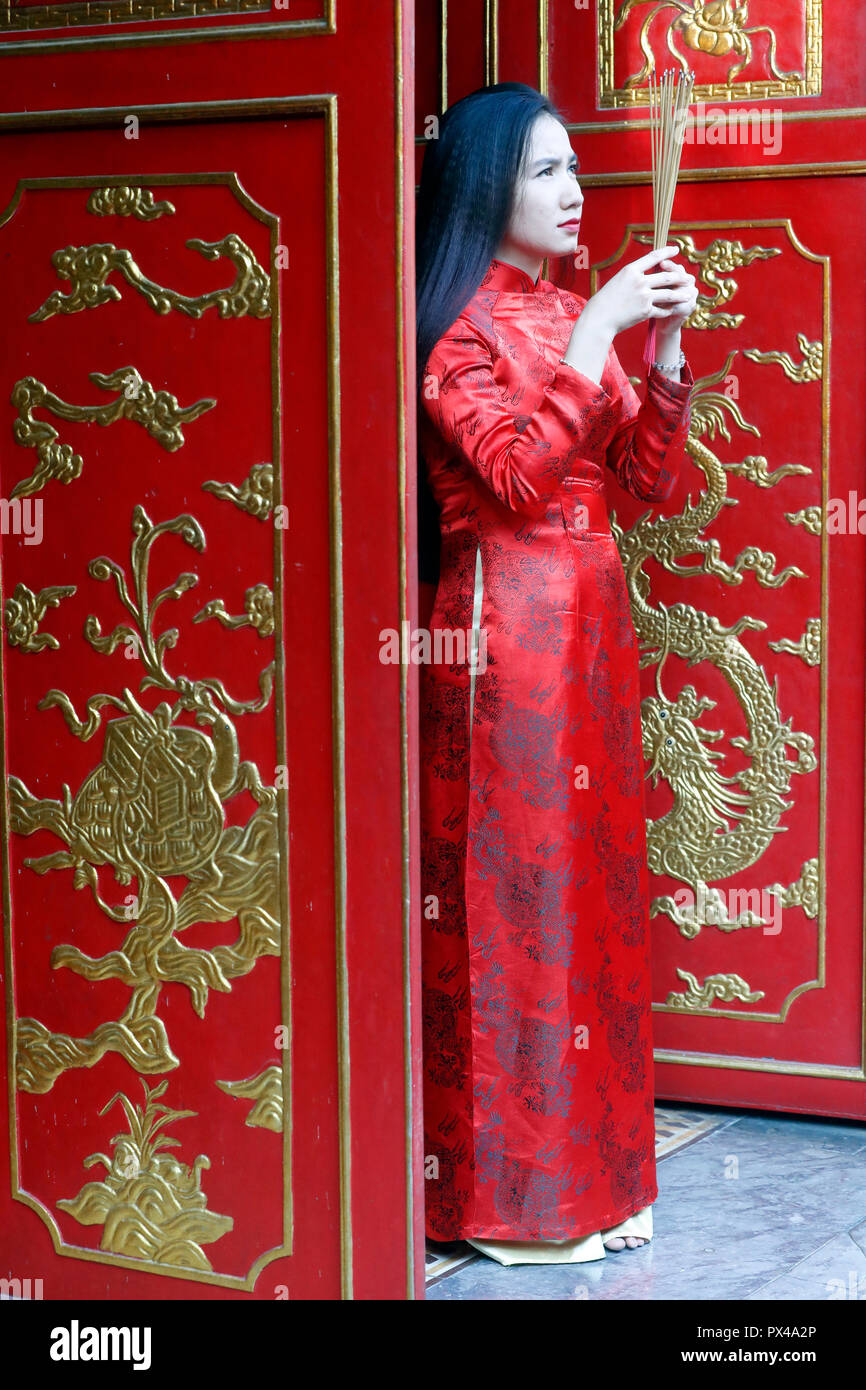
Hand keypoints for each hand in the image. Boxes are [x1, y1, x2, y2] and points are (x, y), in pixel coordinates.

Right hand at [580, 245, 696, 337]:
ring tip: (688, 294)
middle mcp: (639, 281)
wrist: (599, 318)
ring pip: (669, 294)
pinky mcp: (645, 311)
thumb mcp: (618, 281)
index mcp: (631, 270)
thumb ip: (634, 276)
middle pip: (666, 276)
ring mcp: (644, 296)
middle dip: (679, 277)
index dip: (666, 252)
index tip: (676, 250)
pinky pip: (662, 309)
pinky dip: (668, 310)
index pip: (653, 257)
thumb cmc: (606, 300)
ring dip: (680, 294)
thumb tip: (648, 274)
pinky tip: (672, 310)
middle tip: (687, 278)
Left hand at [653, 257, 697, 332]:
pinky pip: (680, 304)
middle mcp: (689, 282)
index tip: (660, 263)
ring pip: (682, 290)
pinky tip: (657, 306)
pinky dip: (668, 306)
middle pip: (682, 276)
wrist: (660, 322)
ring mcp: (691, 294)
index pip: (676, 267)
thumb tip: (644, 263)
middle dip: (670, 276)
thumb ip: (653, 276)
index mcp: (680, 274)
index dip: (669, 265)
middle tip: (658, 276)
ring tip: (654, 294)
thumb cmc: (654, 301)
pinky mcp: (690, 307)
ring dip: (668, 292)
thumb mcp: (653, 286)